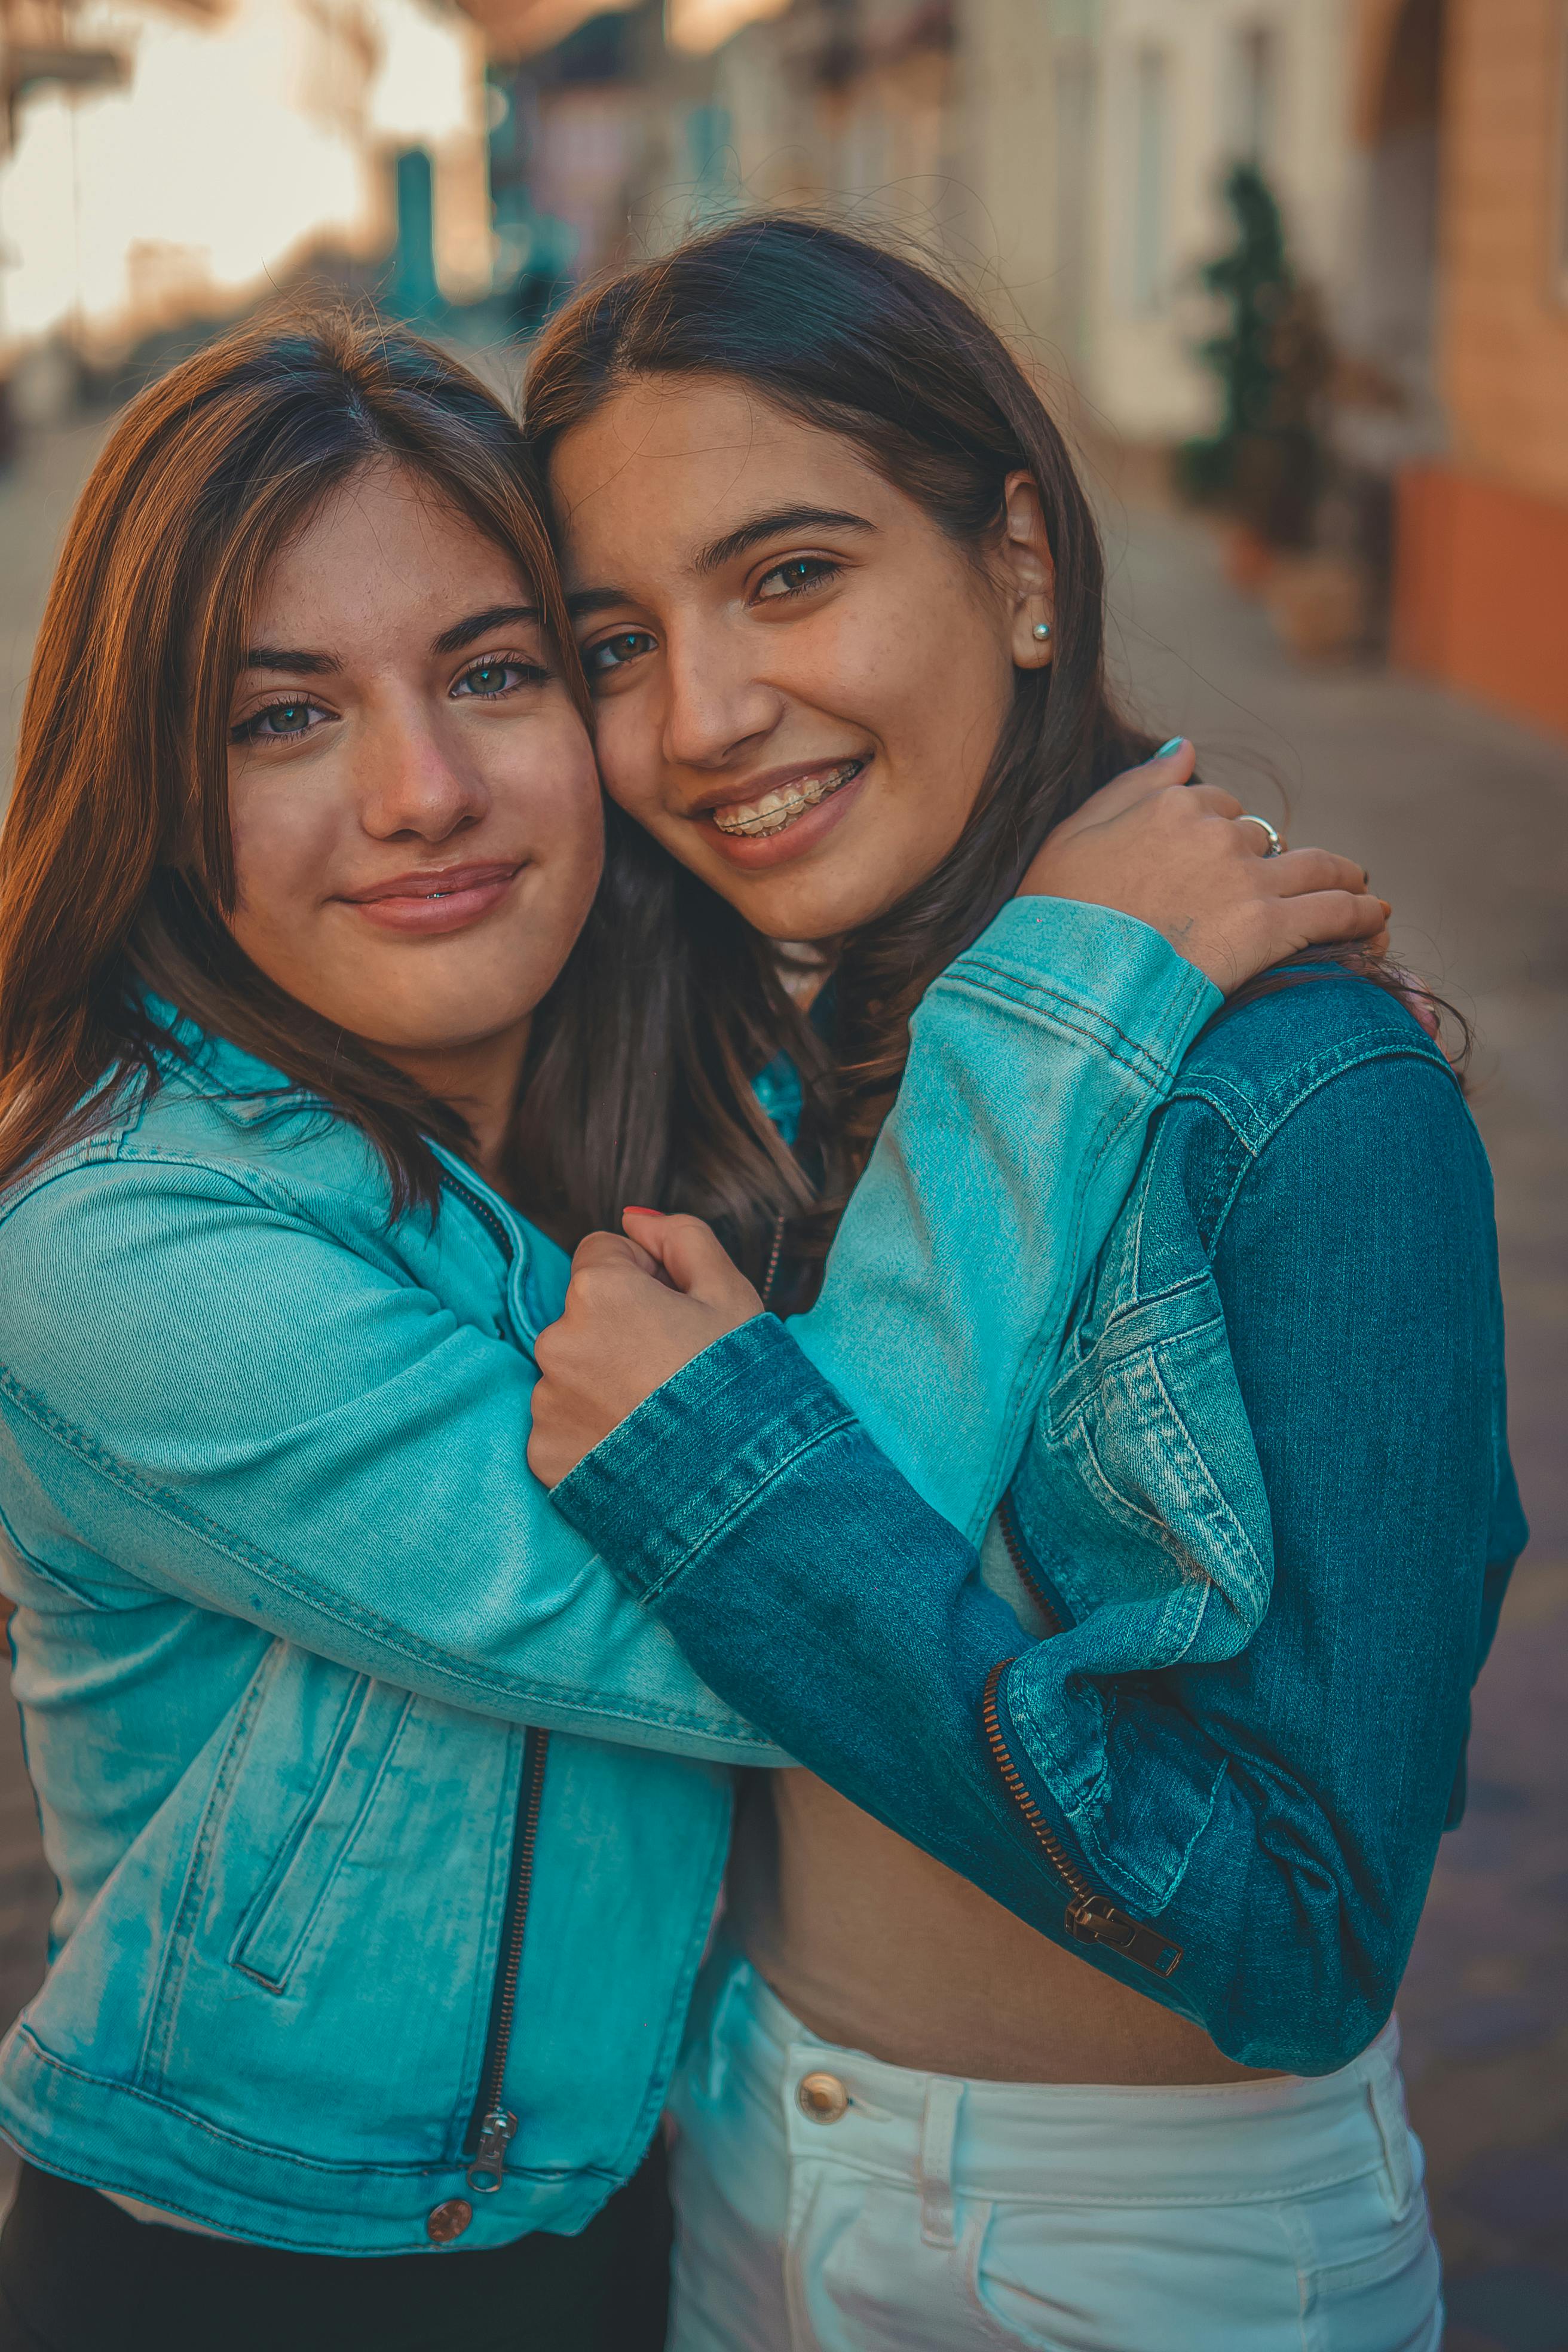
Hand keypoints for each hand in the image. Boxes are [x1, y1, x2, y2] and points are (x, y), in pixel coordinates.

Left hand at [528, 1212, 763, 1487]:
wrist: (744, 1491)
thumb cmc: (744, 1386)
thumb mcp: (731, 1295)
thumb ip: (682, 1237)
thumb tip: (633, 1219)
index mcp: (598, 1290)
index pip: (603, 1255)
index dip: (646, 1279)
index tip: (676, 1316)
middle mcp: (557, 1340)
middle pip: (584, 1315)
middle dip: (620, 1331)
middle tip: (673, 1371)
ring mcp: (545, 1401)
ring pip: (572, 1370)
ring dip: (603, 1382)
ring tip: (658, 1417)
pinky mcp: (542, 1453)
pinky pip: (562, 1424)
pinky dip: (591, 1433)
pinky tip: (636, 1448)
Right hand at [1021, 740, 1388, 993]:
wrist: (1067, 980)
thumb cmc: (1054, 918)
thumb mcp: (1072, 836)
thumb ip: (1132, 787)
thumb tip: (1185, 746)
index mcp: (1167, 804)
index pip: (1214, 804)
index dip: (1218, 833)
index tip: (1219, 863)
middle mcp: (1213, 831)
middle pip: (1260, 836)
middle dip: (1270, 860)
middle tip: (1281, 889)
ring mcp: (1244, 879)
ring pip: (1312, 865)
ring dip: (1340, 875)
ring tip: (1359, 888)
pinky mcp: (1268, 927)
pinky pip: (1333, 910)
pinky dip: (1360, 912)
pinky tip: (1376, 917)